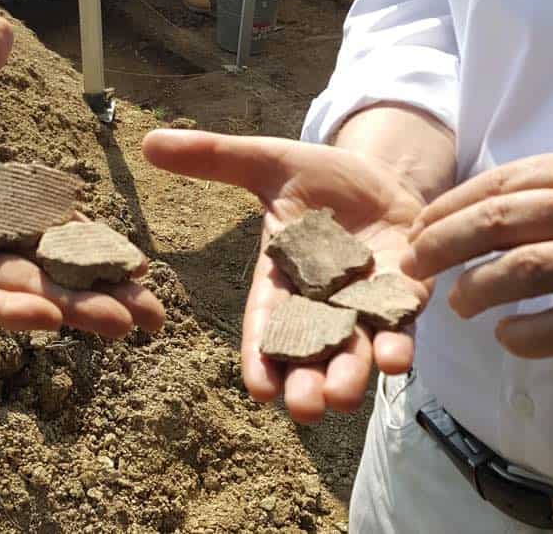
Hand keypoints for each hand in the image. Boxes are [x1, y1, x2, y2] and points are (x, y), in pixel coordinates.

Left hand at [0, 20, 164, 337]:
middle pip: (47, 267)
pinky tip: (44, 318)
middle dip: (100, 290)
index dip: (95, 242)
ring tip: (121, 324)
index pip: (52, 221)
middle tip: (154, 314)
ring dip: (68, 307)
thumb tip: (4, 30)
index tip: (141, 262)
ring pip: (15, 289)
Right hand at [143, 130, 428, 422]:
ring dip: (349, 376)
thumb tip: (149, 143)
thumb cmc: (319, 176)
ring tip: (343, 396)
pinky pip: (399, 329)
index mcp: (280, 280)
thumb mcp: (267, 162)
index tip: (259, 390)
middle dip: (307, 384)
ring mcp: (364, 306)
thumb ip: (214, 157)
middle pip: (309, 355)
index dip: (260, 358)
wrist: (380, 174)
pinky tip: (393, 359)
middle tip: (305, 408)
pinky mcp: (404, 297)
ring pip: (354, 353)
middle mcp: (320, 305)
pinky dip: (396, 346)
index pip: (266, 326)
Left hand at [404, 149, 552, 357]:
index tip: (415, 230)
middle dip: (441, 244)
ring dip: (477, 287)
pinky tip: (507, 337)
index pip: (500, 184)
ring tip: (456, 305)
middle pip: (498, 220)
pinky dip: (530, 334)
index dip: (447, 208)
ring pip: (526, 267)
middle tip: (411, 267)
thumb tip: (477, 215)